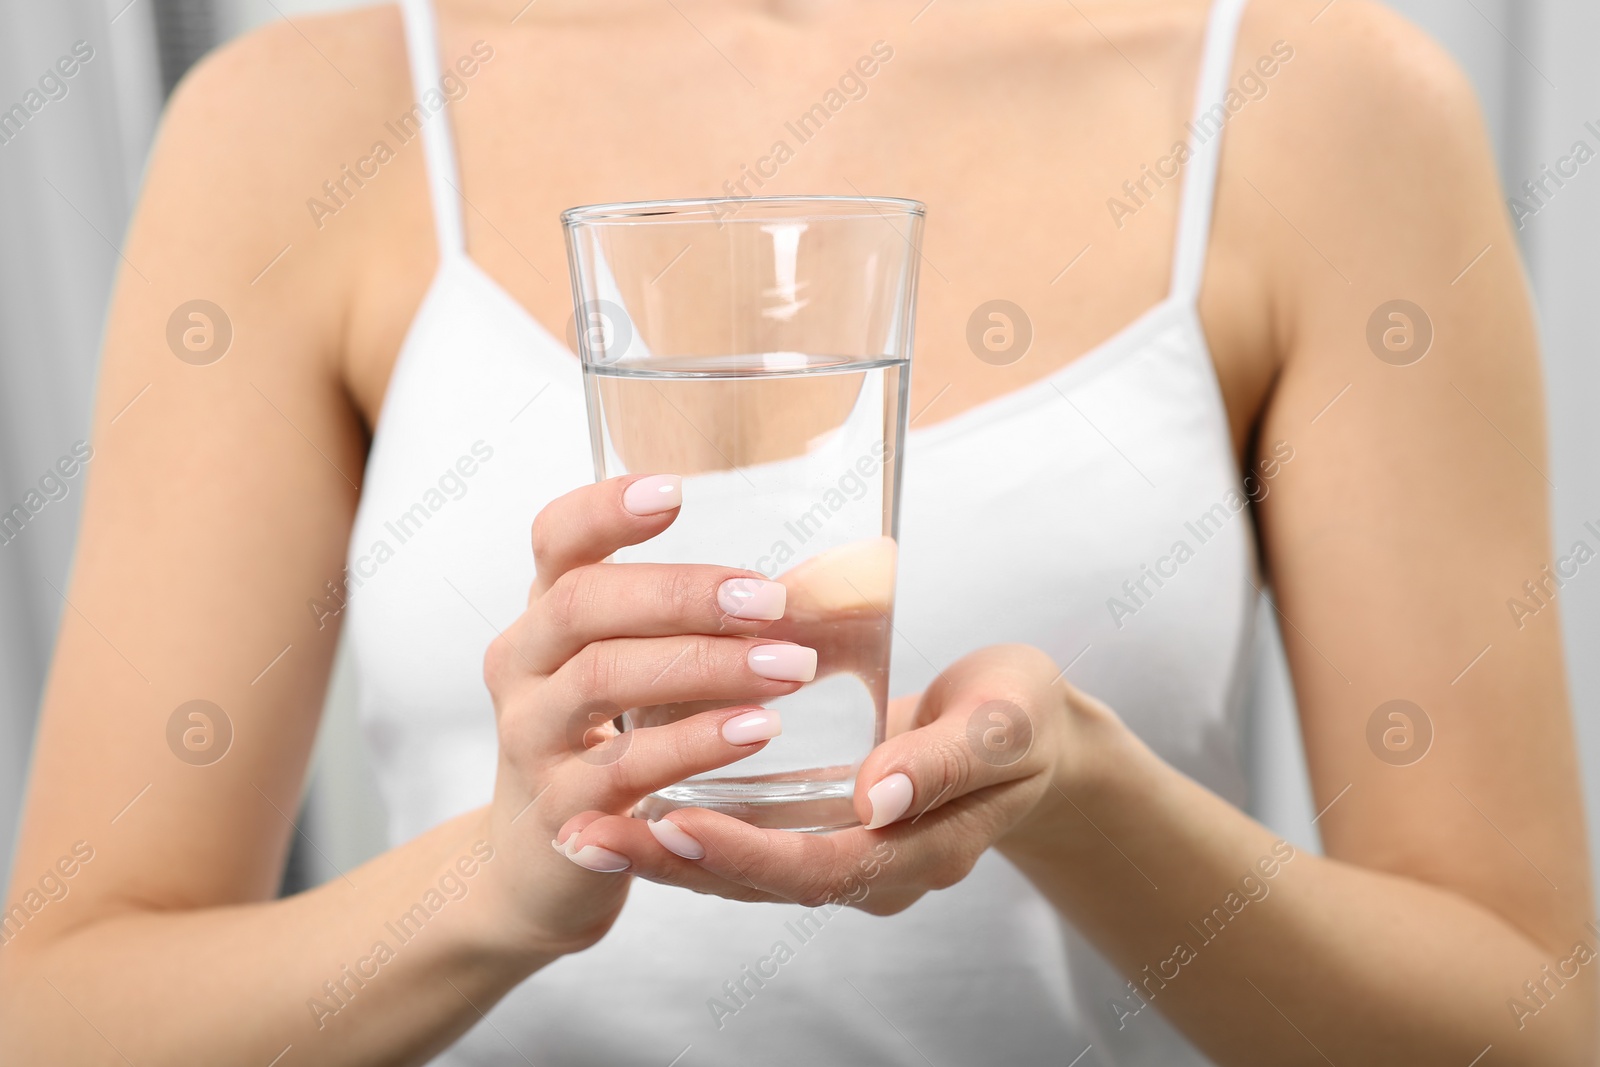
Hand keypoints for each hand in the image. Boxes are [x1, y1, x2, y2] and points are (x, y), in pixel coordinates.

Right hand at [475, 474, 818, 957]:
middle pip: (583, 603)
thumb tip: (818, 580)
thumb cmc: (607, 748)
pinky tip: (755, 732)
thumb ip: (685, 626)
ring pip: (602, 680)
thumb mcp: (630, 674)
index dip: (605, 509)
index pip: (555, 539)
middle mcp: (522, 668)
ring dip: (704, 666)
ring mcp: (530, 740)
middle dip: (683, 593)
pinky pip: (621, 769)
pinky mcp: (557, 813)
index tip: (676, 491)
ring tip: (789, 666)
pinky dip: (692, 744)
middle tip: (772, 600)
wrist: (541, 869)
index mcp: (544, 617)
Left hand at [553, 644, 1109, 914]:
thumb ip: (951, 758)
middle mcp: (867, 867)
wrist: (1023, 727)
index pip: (821, 869)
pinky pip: (740, 835)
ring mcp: (836, 849)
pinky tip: (623, 800)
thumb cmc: (1019, 717)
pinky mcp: (811, 823)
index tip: (673, 822)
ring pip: (739, 867)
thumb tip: (880, 792)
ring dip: (659, 851)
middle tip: (588, 835)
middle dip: (672, 864)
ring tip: (580, 828)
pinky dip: (682, 824)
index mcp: (918, 850)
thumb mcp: (1008, 723)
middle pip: (760, 881)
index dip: (746, 853)